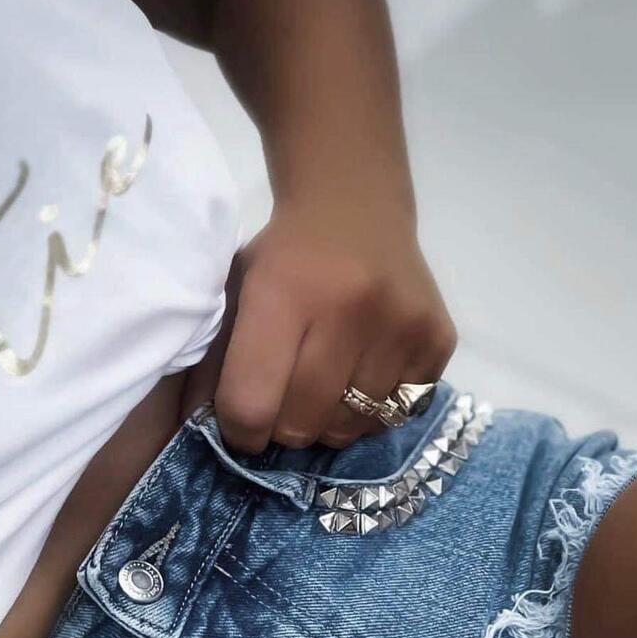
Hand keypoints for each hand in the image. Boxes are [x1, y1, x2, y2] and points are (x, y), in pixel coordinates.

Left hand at [182, 195, 456, 453]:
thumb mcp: (234, 295)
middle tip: (284, 401)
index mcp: (286, 294)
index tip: (241, 424)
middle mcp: (351, 310)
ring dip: (329, 423)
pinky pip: (396, 414)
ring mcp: (403, 326)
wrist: (356, 207)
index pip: (252, 404)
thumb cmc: (284, 259)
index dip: (240, 429)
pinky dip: (372, 412)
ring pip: (351, 428)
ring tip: (323, 388)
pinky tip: (361, 374)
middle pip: (302, 425)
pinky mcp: (438, 339)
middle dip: (284, 427)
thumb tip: (198, 431)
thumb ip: (210, 364)